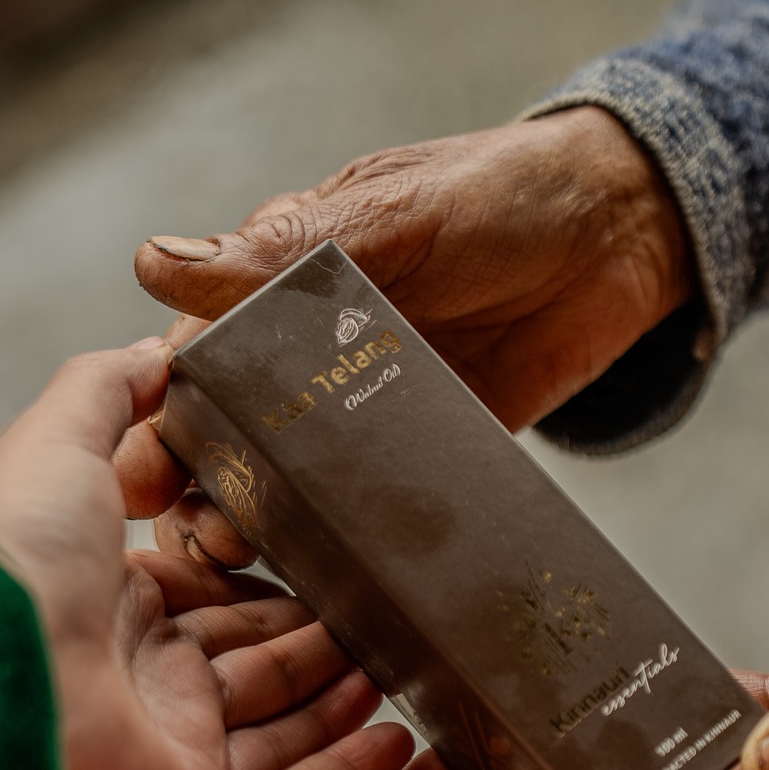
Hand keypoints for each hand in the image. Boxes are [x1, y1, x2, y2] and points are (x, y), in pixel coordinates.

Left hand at [0, 342, 384, 769]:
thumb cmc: (14, 555)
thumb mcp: (57, 438)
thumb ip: (109, 388)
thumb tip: (155, 349)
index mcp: (102, 584)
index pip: (200, 570)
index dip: (254, 553)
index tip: (310, 532)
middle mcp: (132, 659)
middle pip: (245, 633)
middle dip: (310, 613)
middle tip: (370, 586)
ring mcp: (161, 723)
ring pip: (271, 692)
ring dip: (332, 666)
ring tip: (391, 634)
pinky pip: (276, 760)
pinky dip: (329, 732)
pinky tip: (378, 693)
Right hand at [115, 109, 691, 533]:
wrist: (631, 229)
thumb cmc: (503, 191)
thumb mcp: (393, 210)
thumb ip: (287, 248)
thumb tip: (157, 264)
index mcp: (284, 285)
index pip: (200, 357)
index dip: (162, 412)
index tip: (137, 464)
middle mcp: (316, 355)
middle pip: (233, 433)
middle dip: (198, 484)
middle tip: (186, 531)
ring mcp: (373, 410)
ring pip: (293, 480)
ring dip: (260, 522)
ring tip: (241, 556)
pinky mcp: (434, 451)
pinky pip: (380, 508)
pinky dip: (347, 542)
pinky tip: (327, 578)